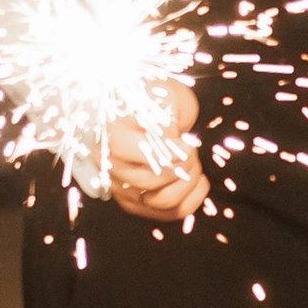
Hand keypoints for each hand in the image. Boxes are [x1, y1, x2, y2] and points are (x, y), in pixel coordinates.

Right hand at [106, 84, 207, 218]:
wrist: (141, 104)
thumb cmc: (155, 98)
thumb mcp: (166, 94)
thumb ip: (167, 115)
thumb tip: (170, 142)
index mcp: (112, 133)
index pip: (146, 154)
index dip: (173, 151)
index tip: (184, 140)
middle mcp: (109, 162)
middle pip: (153, 180)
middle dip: (184, 165)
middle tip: (189, 149)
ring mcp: (119, 185)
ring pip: (161, 201)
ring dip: (187, 183)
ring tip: (192, 163)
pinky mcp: (133, 201)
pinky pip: (168, 213)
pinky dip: (192, 199)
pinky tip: (198, 180)